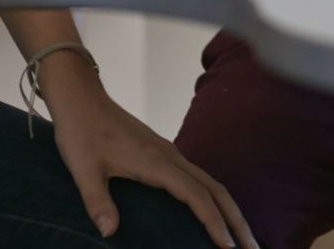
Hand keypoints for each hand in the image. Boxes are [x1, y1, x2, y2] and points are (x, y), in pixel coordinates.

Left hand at [45, 73, 256, 246]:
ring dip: (228, 208)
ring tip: (240, 235)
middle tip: (252, 247)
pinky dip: (213, 197)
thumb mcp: (83, 170)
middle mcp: (170, 157)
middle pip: (215, 189)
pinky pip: (198, 178)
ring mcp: (169, 153)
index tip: (228, 247)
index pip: (197, 196)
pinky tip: (211, 211)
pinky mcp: (163, 154)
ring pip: (210, 182)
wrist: (81, 99)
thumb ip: (97, 202)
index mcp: (157, 162)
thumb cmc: (81, 133)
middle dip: (236, 219)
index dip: (214, 222)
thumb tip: (109, 233)